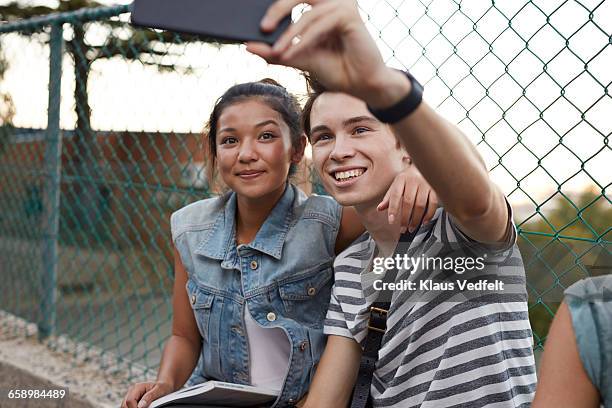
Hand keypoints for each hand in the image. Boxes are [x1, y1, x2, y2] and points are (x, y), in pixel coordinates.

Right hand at [121, 381, 173, 407]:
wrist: (164, 386)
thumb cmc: (162, 387)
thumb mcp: (159, 390)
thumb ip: (149, 396)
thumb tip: (140, 406)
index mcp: (137, 387)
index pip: (130, 400)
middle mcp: (132, 391)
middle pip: (124, 404)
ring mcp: (131, 396)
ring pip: (124, 406)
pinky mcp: (132, 401)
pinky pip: (128, 407)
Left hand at [246, 0, 392, 102]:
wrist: (361, 84)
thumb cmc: (334, 68)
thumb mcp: (297, 58)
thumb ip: (275, 52)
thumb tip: (248, 45)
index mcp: (320, 4)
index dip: (276, 6)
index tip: (254, 18)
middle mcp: (331, 1)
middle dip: (277, 10)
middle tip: (262, 27)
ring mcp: (341, 6)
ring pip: (307, 15)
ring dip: (289, 35)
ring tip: (276, 51)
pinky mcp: (349, 15)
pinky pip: (319, 25)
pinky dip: (303, 41)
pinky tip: (291, 53)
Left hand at [377, 165, 437, 232]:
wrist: (423, 167)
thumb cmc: (407, 179)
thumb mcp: (395, 185)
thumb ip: (388, 198)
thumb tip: (379, 208)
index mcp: (401, 180)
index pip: (395, 195)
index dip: (393, 209)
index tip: (391, 221)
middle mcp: (413, 181)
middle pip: (408, 202)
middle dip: (405, 218)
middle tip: (403, 229)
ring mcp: (425, 184)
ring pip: (420, 204)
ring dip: (416, 219)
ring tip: (411, 227)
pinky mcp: (434, 188)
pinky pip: (433, 203)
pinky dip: (429, 214)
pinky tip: (424, 221)